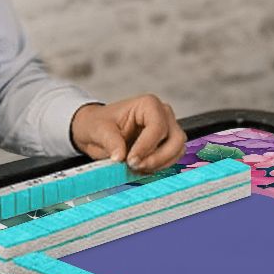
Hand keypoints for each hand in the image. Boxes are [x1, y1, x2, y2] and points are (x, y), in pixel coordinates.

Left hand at [70, 95, 184, 172]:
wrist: (97, 131)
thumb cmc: (99, 124)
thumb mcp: (98, 130)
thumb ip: (111, 142)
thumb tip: (120, 157)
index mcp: (148, 104)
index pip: (158, 127)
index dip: (146, 147)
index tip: (131, 160)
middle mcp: (163, 115)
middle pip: (175, 139)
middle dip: (157, 158)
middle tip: (136, 166)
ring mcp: (168, 129)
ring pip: (177, 150)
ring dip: (159, 164)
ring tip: (136, 168)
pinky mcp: (167, 144)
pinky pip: (172, 159)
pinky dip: (159, 167)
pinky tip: (141, 168)